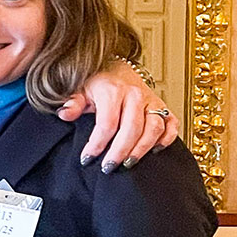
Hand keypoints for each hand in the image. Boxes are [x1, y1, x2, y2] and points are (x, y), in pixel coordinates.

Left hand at [60, 61, 178, 170]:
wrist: (117, 69)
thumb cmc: (97, 83)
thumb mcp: (79, 90)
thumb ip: (72, 103)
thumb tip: (65, 114)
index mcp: (113, 91)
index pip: (107, 124)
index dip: (97, 144)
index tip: (87, 159)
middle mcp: (135, 95)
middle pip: (132, 129)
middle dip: (120, 151)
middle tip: (109, 167)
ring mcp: (151, 101)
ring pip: (154, 128)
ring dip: (142, 149)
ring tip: (128, 163)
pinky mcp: (162, 106)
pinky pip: (171, 124)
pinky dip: (167, 138)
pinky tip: (154, 150)